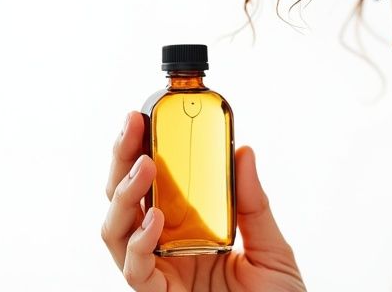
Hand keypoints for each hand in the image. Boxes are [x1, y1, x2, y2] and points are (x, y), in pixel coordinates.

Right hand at [102, 111, 306, 291]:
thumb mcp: (273, 250)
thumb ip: (254, 205)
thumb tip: (242, 151)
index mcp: (190, 232)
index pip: (158, 186)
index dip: (146, 150)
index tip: (147, 115)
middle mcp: (167, 250)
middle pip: (127, 201)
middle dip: (123, 160)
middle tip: (132, 125)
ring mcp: (159, 275)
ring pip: (117, 231)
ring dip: (124, 195)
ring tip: (142, 165)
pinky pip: (136, 270)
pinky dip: (140, 243)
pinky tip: (155, 220)